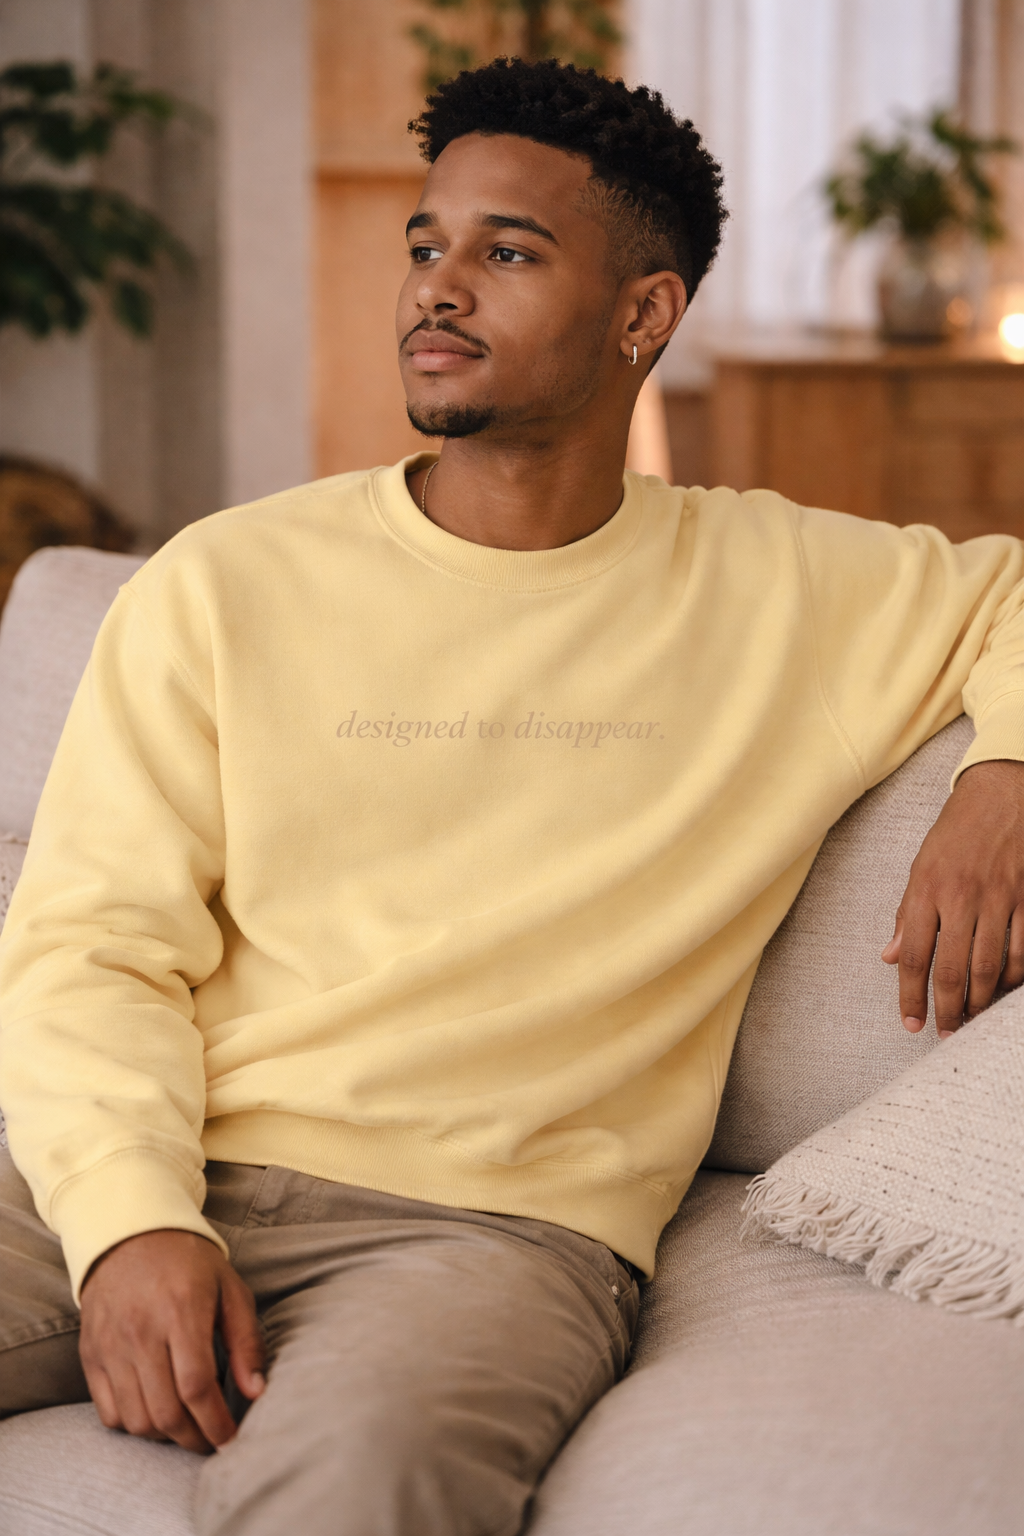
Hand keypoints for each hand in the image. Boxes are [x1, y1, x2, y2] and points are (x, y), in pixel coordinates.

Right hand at [79, 1229, 264, 1454]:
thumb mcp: (230, 1289)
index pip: (197, 1386)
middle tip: (212, 1441)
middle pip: (165, 1412)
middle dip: (194, 1439)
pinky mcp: (90, 1354)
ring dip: (165, 1436)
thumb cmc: (190, 1263)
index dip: (216, 1422)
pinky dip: (133, 1424)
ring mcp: (111, 1345)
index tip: (231, 1439)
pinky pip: (108, 1412)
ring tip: (186, 1427)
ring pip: (136, 1419)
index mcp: (181, 1311)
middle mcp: (140, 1332)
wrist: (129, 1234)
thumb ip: (246, 1341)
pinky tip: (154, 1412)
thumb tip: (256, 1393)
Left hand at [883, 758, 1023, 1036]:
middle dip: (948, 1009)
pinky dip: (1014, 977)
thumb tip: (891, 957)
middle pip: (953, 970)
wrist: (1004, 792)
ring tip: (972, 1017)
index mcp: (927, 889)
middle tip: (945, 1032)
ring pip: (991, 967)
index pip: (914, 956)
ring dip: (981, 1001)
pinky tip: (1004, 989)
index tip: (912, 1024)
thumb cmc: (958, 831)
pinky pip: (1023, 950)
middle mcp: (963, 897)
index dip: (911, 996)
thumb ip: (908, 915)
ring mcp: (1001, 898)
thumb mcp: (921, 866)